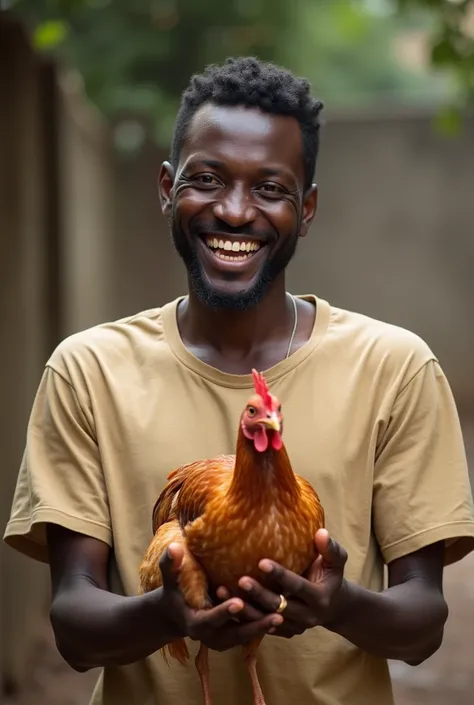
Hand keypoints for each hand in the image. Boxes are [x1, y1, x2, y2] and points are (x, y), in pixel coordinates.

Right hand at [159, 543, 283, 651]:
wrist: (174, 615)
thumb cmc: (173, 591)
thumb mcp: (170, 579)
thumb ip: (171, 564)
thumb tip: (174, 546)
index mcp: (195, 623)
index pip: (211, 619)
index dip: (225, 611)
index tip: (239, 602)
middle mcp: (210, 636)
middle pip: (235, 634)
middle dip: (256, 626)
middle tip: (277, 615)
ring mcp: (222, 639)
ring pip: (245, 635)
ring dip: (264, 627)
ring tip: (285, 615)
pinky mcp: (231, 636)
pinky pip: (248, 632)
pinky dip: (262, 625)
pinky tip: (281, 614)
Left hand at [217, 529, 347, 638]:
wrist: (333, 606)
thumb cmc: (331, 575)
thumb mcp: (337, 562)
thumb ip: (330, 549)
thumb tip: (321, 533)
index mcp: (319, 597)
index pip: (296, 586)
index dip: (280, 574)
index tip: (261, 562)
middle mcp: (306, 616)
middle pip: (278, 606)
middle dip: (258, 594)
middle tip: (240, 579)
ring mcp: (293, 626)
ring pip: (264, 619)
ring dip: (244, 608)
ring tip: (223, 592)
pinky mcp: (282, 631)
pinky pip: (259, 626)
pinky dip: (242, 616)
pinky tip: (224, 603)